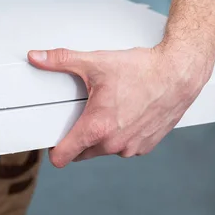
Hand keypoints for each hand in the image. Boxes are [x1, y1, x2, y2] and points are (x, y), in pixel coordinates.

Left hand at [28, 45, 213, 167]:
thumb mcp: (95, 63)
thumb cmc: (141, 70)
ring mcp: (132, 147)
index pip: (63, 157)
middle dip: (77, 139)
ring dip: (100, 137)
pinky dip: (119, 136)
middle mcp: (114, 144)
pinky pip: (123, 147)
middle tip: (80, 116)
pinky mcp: (146, 146)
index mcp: (97, 128)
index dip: (53, 149)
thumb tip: (36, 57)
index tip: (52, 139)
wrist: (178, 73)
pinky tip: (124, 115)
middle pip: (81, 153)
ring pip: (103, 150)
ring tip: (105, 111)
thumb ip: (61, 60)